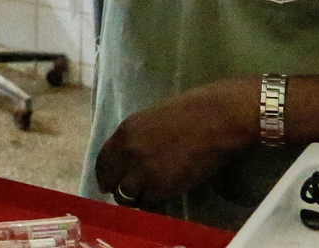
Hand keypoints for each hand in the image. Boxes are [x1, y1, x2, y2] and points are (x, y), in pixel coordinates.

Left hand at [93, 78, 253, 207]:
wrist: (216, 120)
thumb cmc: (190, 113)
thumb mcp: (150, 119)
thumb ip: (135, 138)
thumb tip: (128, 157)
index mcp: (124, 132)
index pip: (102, 162)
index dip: (104, 175)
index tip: (108, 183)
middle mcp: (128, 153)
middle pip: (111, 182)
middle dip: (118, 189)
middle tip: (129, 193)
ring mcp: (144, 172)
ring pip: (127, 197)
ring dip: (136, 198)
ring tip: (148, 195)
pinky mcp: (162, 188)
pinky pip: (149, 204)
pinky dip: (154, 203)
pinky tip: (163, 196)